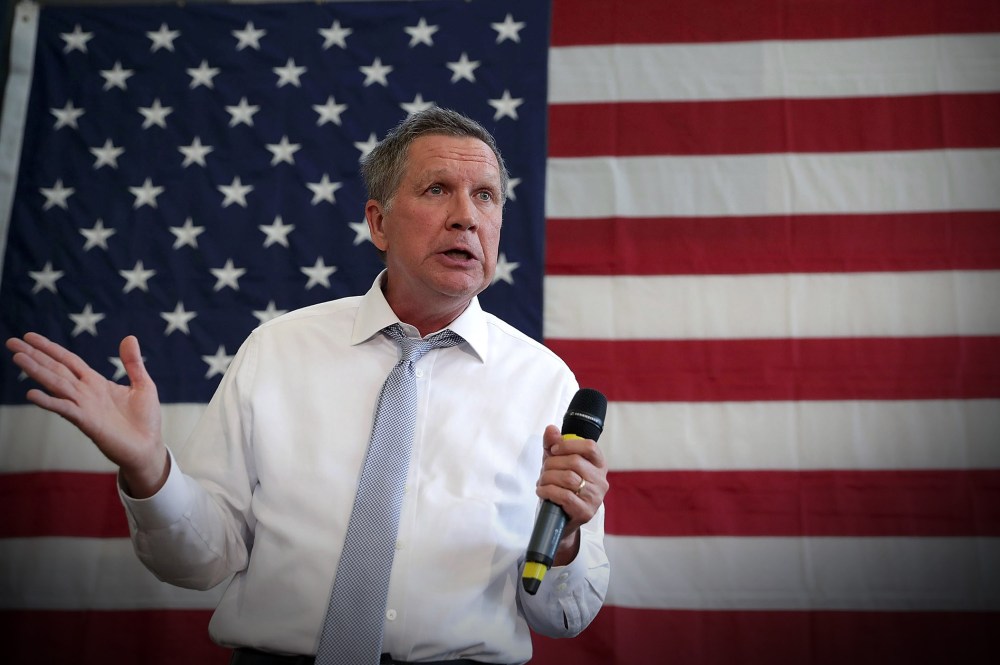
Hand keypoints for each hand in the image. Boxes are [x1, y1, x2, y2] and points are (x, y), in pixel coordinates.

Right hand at [6, 333, 167, 496]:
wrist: (148, 448)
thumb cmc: (145, 419)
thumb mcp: (143, 385)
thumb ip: (133, 363)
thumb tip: (129, 337)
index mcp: (96, 382)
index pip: (68, 360)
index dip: (50, 348)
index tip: (30, 336)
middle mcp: (85, 392)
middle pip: (56, 369)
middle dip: (35, 355)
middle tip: (12, 342)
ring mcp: (84, 406)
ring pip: (57, 384)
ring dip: (37, 371)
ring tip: (18, 358)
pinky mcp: (87, 422)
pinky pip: (66, 409)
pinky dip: (50, 401)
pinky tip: (32, 393)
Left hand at [535, 424, 609, 565]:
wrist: (560, 519)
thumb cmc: (561, 487)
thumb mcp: (556, 463)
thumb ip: (553, 444)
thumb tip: (551, 429)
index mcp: (598, 465)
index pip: (590, 446)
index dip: (569, 445)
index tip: (554, 450)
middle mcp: (601, 481)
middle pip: (575, 462)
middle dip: (552, 464)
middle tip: (544, 471)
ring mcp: (595, 498)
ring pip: (568, 478)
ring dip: (548, 478)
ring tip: (542, 482)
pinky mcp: (585, 512)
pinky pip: (565, 495)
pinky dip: (548, 491)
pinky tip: (542, 491)